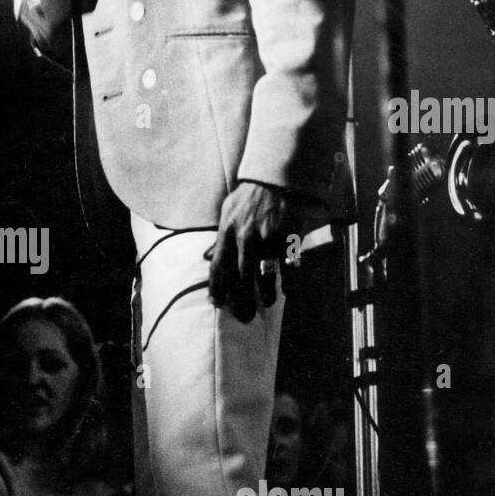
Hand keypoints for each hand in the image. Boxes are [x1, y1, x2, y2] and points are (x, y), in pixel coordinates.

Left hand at [206, 181, 315, 322]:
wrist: (277, 179)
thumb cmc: (250, 196)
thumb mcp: (227, 211)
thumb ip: (219, 236)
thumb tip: (206, 257)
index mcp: (227, 231)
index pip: (218, 266)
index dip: (217, 288)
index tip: (217, 303)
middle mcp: (246, 238)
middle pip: (241, 278)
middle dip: (242, 301)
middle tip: (243, 316)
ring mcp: (268, 240)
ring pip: (265, 276)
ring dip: (266, 294)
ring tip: (266, 303)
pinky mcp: (288, 240)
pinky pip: (287, 266)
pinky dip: (287, 280)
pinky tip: (286, 289)